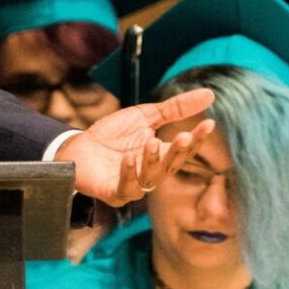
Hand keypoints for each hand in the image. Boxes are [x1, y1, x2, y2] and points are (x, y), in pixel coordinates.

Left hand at [56, 89, 215, 206]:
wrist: (78, 147)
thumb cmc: (113, 134)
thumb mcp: (146, 115)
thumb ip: (175, 108)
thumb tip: (210, 95)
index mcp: (161, 156)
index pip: (184, 150)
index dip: (197, 138)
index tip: (209, 123)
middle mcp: (151, 174)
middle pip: (171, 166)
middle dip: (178, 152)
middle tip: (185, 136)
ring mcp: (134, 186)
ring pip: (151, 178)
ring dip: (153, 161)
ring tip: (152, 142)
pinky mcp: (114, 193)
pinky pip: (125, 187)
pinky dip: (129, 174)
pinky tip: (129, 159)